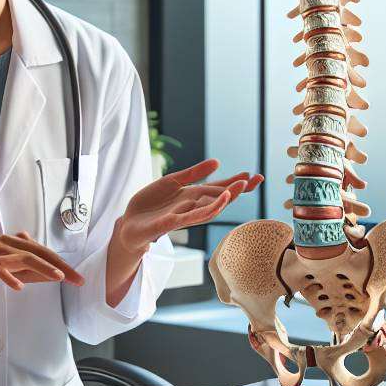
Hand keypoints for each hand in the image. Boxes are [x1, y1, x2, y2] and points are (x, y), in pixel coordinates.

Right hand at [0, 231, 84, 295]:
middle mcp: (8, 243)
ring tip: (56, 277)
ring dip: (42, 268)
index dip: (62, 265)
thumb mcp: (15, 272)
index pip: (44, 253)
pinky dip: (9, 277)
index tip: (77, 278)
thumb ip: (35, 273)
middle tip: (74, 278)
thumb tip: (58, 276)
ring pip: (22, 258)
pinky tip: (19, 286)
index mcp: (17, 243)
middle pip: (38, 253)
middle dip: (58, 266)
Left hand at [117, 158, 262, 249]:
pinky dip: (204, 210)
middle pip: (220, 198)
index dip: (237, 183)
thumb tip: (217, 162)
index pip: (220, 188)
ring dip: (224, 199)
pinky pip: (190, 217)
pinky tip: (215, 203)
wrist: (130, 223)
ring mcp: (184, 216)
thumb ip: (194, 173)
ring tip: (238, 188)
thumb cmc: (152, 204)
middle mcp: (193, 207)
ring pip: (209, 209)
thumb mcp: (172, 182)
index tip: (255, 176)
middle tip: (255, 180)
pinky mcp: (170, 223)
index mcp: (195, 196)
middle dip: (237, 190)